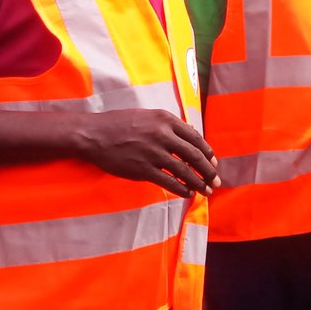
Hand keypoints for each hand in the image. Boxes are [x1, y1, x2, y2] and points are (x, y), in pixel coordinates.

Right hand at [73, 109, 220, 197]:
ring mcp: (153, 153)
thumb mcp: (148, 116)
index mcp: (166, 120)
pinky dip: (181, 189)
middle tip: (216, 181)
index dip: (208, 153)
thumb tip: (191, 137)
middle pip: (194, 156)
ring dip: (198, 183)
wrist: (94, 134)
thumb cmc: (121, 123)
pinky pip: (168, 181)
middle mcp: (163, 135)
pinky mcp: (143, 169)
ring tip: (206, 191)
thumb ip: (169, 126)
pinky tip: (188, 193)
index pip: (196, 138)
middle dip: (209, 171)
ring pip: (184, 171)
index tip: (214, 163)